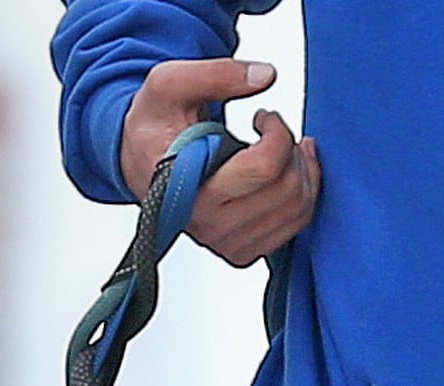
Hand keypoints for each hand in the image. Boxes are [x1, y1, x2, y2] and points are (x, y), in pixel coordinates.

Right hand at [121, 59, 318, 266]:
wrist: (140, 161)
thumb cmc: (154, 126)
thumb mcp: (170, 83)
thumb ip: (216, 74)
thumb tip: (265, 76)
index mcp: (187, 190)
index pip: (263, 168)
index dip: (277, 133)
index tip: (264, 116)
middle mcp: (207, 225)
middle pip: (287, 188)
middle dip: (291, 147)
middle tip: (274, 129)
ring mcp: (226, 244)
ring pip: (297, 209)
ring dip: (302, 170)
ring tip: (283, 147)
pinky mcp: (241, 252)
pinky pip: (295, 227)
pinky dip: (303, 194)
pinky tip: (288, 171)